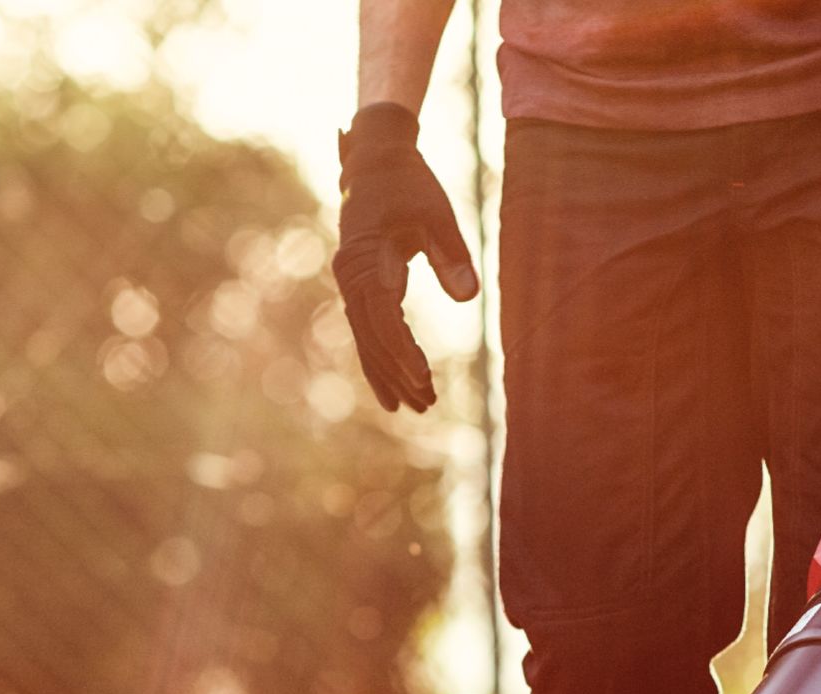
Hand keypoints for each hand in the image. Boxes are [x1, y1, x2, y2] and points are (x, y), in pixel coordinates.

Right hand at [332, 103, 478, 412]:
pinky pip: (368, 329)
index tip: (423, 376)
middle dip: (397, 373)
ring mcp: (352, 281)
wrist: (377, 160)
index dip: (401, 349)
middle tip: (425, 405)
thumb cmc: (410, 184)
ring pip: (367, 338)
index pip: (382, 314)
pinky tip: (396, 386)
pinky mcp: (361, 285)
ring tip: (415, 407)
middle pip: (370, 335)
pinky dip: (381, 358)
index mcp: (365, 257)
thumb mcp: (437, 214)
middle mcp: (350, 274)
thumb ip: (453, 255)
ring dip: (389, 373)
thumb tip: (470, 299)